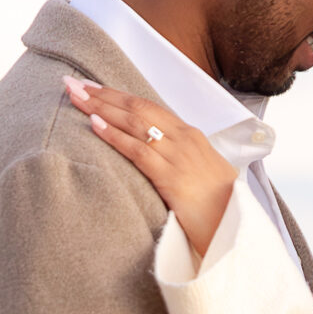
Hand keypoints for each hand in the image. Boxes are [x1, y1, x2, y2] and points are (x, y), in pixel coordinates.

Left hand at [64, 77, 236, 257]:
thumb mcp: (201, 173)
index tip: (93, 88)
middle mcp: (185, 139)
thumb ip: (179, 159)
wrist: (239, 228)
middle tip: (72, 84)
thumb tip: (155, 155)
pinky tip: (94, 124)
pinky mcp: (173, 177)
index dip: (118, 96)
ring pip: (135, 123)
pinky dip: (114, 136)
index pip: (148, 107)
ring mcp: (179, 156)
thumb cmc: (220, 206)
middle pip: (137, 107)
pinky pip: (138, 151)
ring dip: (101, 108)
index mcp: (191, 136)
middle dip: (103, 95)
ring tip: (75, 98)